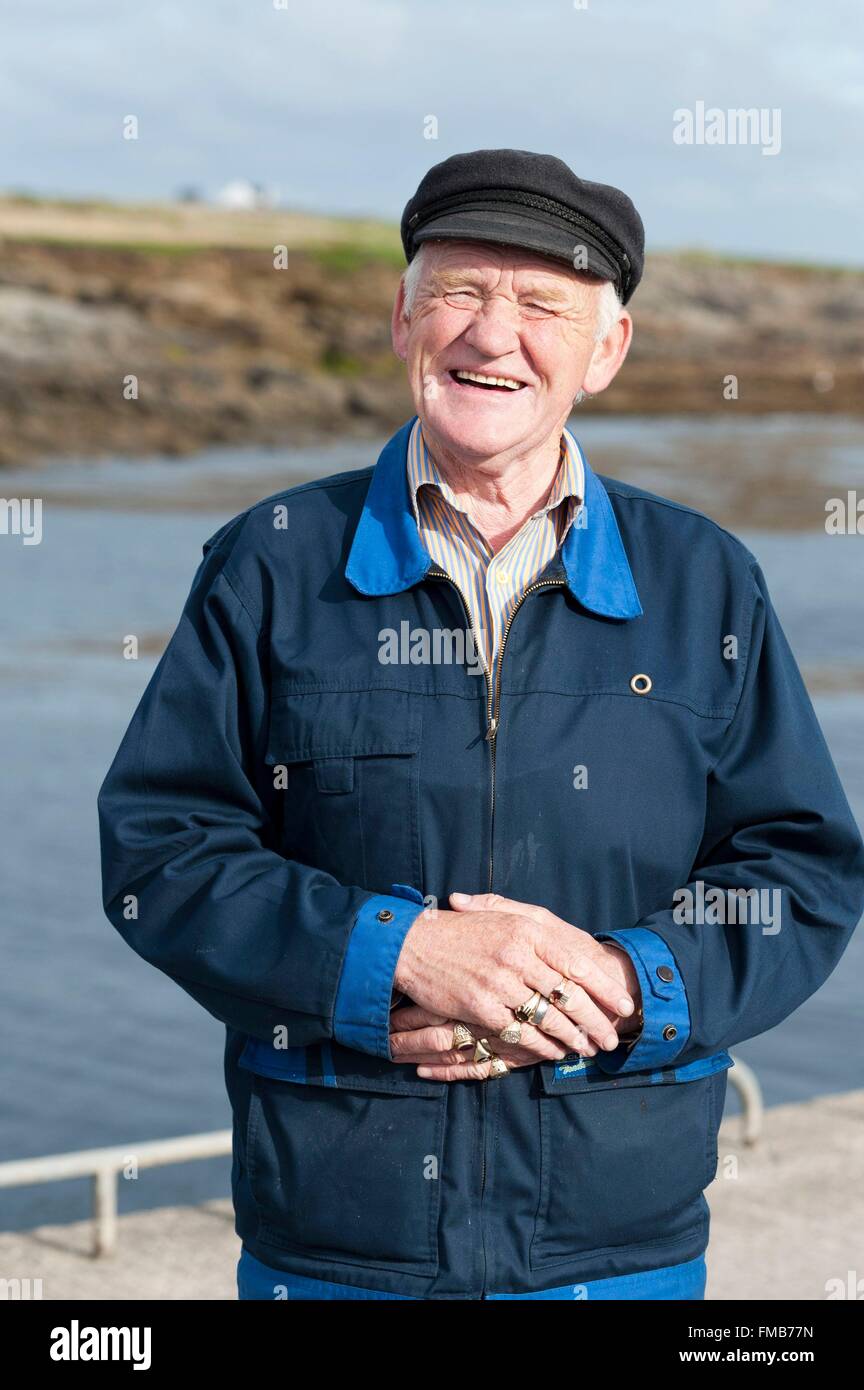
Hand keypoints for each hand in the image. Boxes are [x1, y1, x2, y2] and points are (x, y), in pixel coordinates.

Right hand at [393, 890, 639, 1067]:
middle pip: (568, 995)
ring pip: (548, 1017)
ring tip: (586, 1048)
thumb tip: (577, 953)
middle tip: (610, 1037)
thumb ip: (539, 931)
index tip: (624, 1004)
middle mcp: (517, 956)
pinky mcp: (481, 1007)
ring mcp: (499, 983)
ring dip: (572, 1037)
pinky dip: (541, 1046)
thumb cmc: (464, 930)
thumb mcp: (503, 915)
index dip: (604, 987)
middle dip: (595, 1020)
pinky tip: (553, 1052)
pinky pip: (520, 1032)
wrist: (415, 944)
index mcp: (527, 930)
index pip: (578, 963)